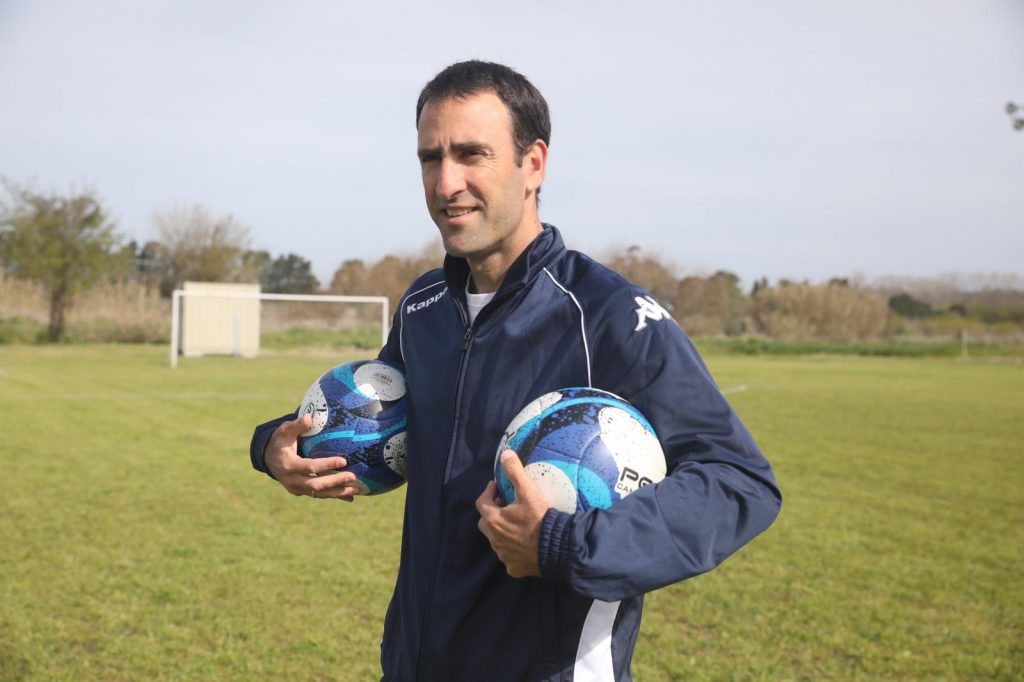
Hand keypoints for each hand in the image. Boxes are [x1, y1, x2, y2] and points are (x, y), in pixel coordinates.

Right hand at [265, 413, 363, 500]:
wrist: (268, 458)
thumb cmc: (280, 441)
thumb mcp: (284, 431)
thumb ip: (297, 425)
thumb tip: (309, 418)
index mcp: (289, 465)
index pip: (310, 467)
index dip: (326, 465)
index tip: (343, 461)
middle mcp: (292, 480)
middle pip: (316, 484)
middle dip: (336, 482)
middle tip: (353, 477)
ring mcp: (297, 488)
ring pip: (319, 493)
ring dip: (338, 492)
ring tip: (356, 490)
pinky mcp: (302, 492)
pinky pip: (320, 495)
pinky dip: (335, 496)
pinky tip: (350, 498)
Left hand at [475, 451, 550, 577]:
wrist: (558, 548)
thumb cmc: (541, 519)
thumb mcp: (528, 491)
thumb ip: (515, 471)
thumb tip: (505, 454)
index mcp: (494, 520)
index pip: (481, 502)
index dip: (488, 492)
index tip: (495, 486)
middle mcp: (494, 539)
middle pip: (485, 523)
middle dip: (491, 513)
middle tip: (504, 505)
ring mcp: (503, 555)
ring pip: (496, 541)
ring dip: (501, 532)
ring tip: (515, 524)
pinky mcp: (514, 568)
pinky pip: (509, 557)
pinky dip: (512, 550)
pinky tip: (523, 545)